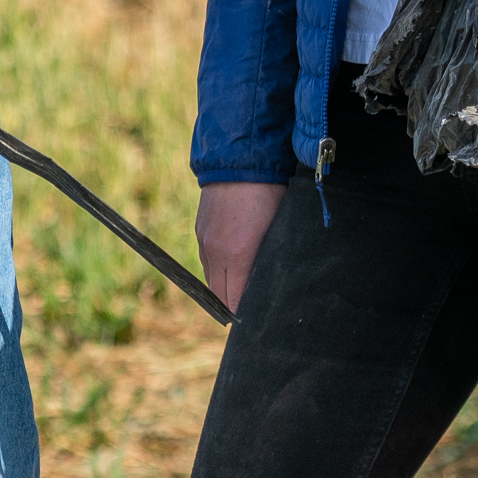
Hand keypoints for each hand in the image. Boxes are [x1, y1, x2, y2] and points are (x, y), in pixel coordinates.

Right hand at [197, 181, 285, 312]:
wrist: (240, 157)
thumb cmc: (270, 191)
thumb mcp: (278, 228)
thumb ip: (269, 260)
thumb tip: (268, 284)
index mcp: (237, 254)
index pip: (236, 301)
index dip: (246, 314)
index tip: (258, 320)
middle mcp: (215, 251)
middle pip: (219, 297)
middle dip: (234, 307)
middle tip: (251, 313)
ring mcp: (204, 241)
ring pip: (211, 281)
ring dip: (225, 289)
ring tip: (243, 293)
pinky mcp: (200, 231)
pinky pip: (207, 263)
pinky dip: (219, 271)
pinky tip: (234, 268)